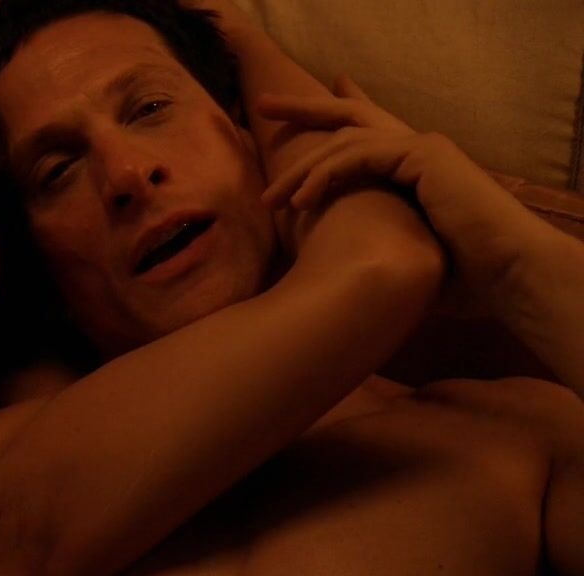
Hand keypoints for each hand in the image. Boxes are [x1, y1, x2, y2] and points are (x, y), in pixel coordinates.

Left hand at [257, 77, 541, 302]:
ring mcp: (420, 147)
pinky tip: (301, 201)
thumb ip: (366, 239)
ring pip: (344, 140)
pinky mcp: (422, 155)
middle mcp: (415, 147)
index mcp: (412, 165)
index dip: (334, 111)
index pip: (364, 129)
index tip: (302, 107)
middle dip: (304, 109)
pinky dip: (326, 175)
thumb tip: (326, 265)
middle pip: (347, 116)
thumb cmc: (456, 275)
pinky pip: (359, 155)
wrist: (505, 274)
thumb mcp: (397, 251)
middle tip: (264, 107)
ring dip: (301, 168)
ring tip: (269, 199)